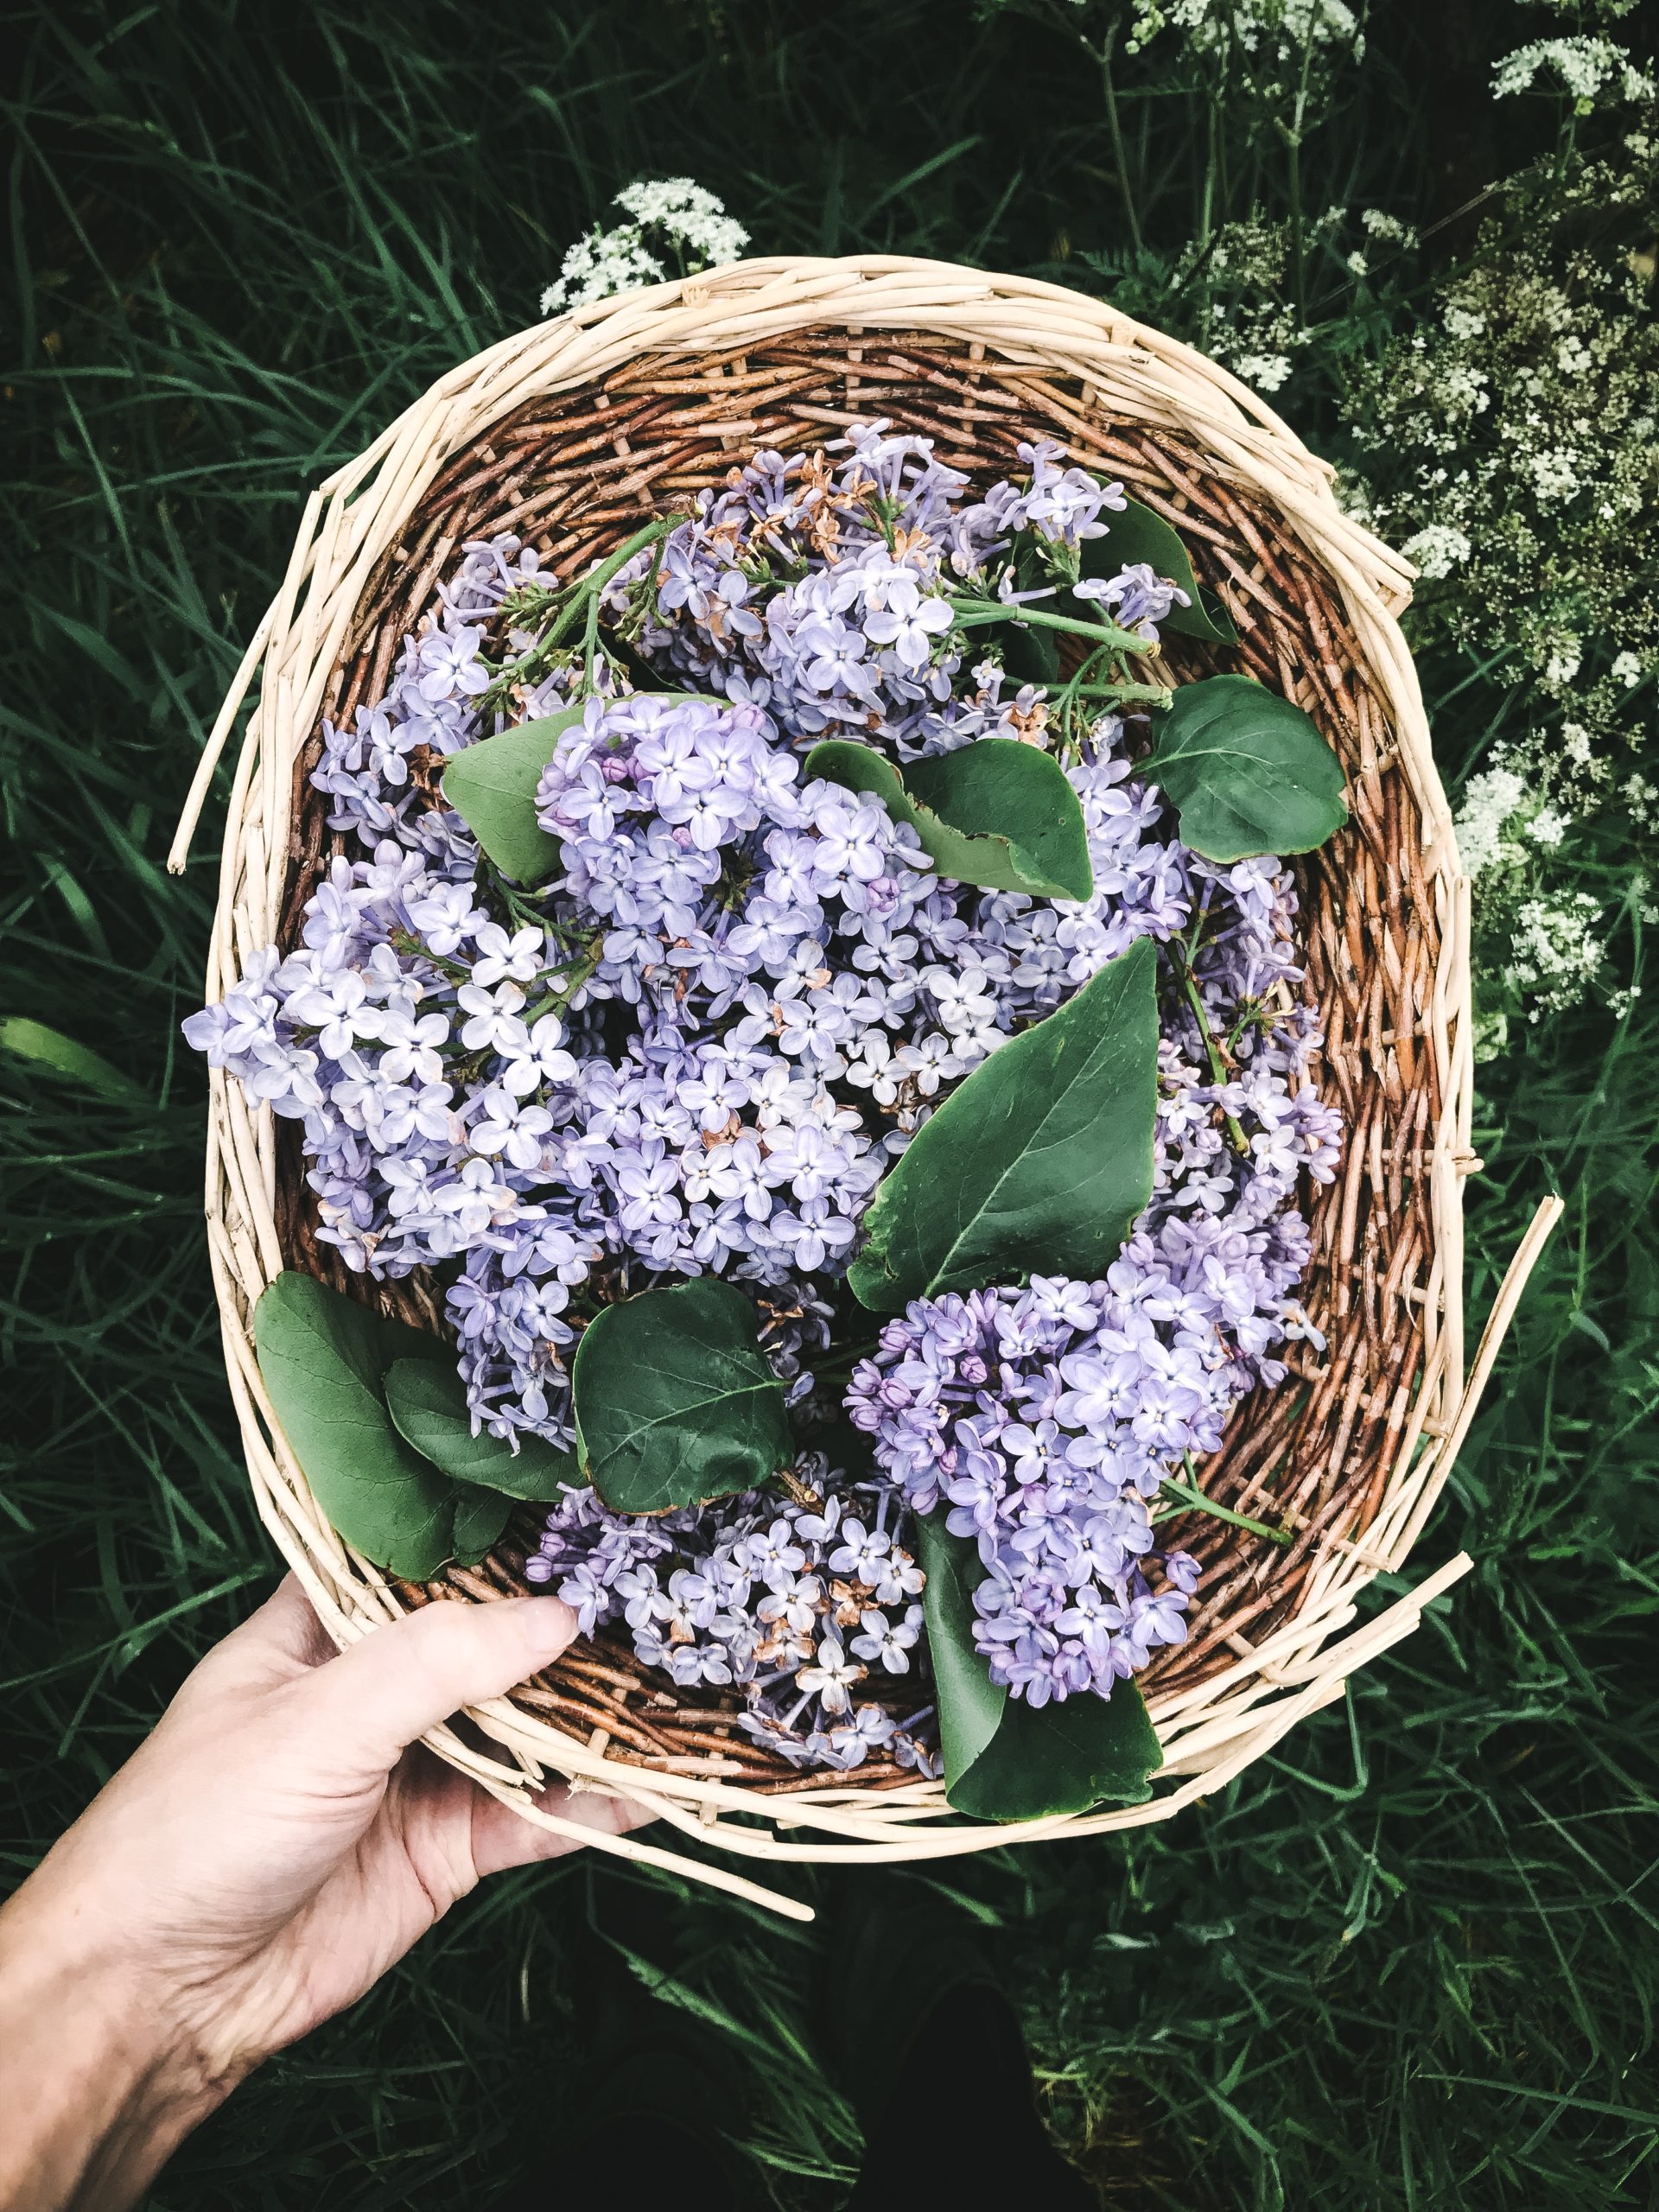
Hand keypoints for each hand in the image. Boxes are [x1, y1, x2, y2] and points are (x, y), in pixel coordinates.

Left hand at [0, 1576, 643, 2211]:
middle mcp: (377, 1689)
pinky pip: (535, 1815)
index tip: (585, 1507)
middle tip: (661, 1590)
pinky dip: (594, 1803)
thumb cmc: (200, 1824)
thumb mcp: (319, 1716)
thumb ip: (438, 1661)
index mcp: (324, 1625)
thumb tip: (556, 1617)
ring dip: (594, 1714)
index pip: (422, 1557)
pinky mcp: (445, 1849)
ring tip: (682, 1677)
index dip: (496, 1535)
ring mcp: (416, 1770)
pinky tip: (656, 1785)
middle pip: (492, 1642)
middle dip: (568, 1624)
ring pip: (525, 1727)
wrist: (160, 1993)